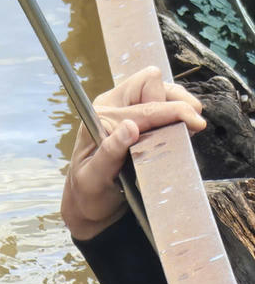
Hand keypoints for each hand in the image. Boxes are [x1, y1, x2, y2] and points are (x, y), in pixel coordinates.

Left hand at [61, 66, 205, 240]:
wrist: (90, 202)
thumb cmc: (90, 192)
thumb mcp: (94, 178)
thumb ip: (109, 153)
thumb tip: (129, 127)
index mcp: (100, 116)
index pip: (143, 100)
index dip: (172, 110)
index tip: (194, 125)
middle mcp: (112, 106)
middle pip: (151, 81)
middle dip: (175, 101)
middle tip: (189, 127)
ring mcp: (126, 108)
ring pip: (162, 88)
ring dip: (180, 104)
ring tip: (189, 128)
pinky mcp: (139, 116)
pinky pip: (165, 101)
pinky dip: (179, 112)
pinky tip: (181, 130)